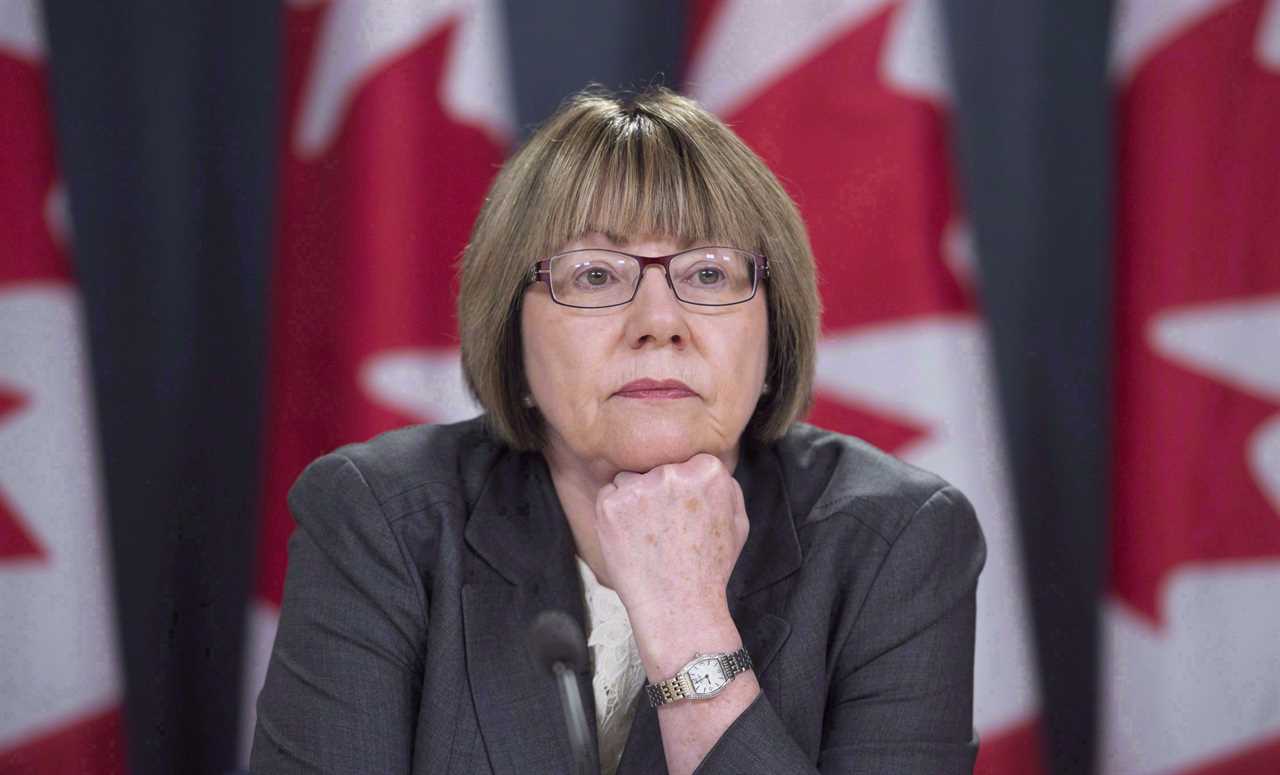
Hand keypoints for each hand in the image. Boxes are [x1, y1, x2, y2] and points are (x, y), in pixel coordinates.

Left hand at [593, 453, 748, 626]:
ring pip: (630, 479)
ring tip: (647, 535)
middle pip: (657, 469)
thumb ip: (727, 489)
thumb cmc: (709, 569)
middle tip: (664, 528)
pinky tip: (630, 538)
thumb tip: (709, 469)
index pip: (687, 463)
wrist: (679, 607)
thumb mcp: (738, 524)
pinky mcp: (611, 504)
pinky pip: (609, 495)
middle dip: (658, 493)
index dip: (682, 490)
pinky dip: (614, 513)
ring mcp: (639, 487)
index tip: (683, 513)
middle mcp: (673, 473)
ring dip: (634, 500)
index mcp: (708, 472)